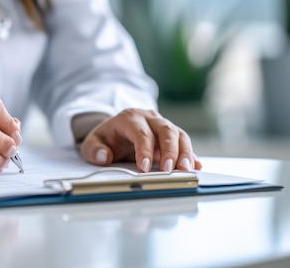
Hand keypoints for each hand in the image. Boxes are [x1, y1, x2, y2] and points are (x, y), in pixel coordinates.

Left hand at [76, 109, 201, 171]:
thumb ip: (94, 150)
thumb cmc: (106, 138)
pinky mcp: (173, 137)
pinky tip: (196, 167)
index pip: (141, 132)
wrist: (116, 132)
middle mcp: (150, 118)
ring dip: (185, 153)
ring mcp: (163, 126)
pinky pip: (185, 145)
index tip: (144, 168)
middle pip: (166, 130)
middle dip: (169, 151)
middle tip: (168, 171)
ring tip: (186, 171)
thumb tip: (104, 157)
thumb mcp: (92, 142)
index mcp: (130, 118)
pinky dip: (192, 156)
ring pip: (179, 136)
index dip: (144, 150)